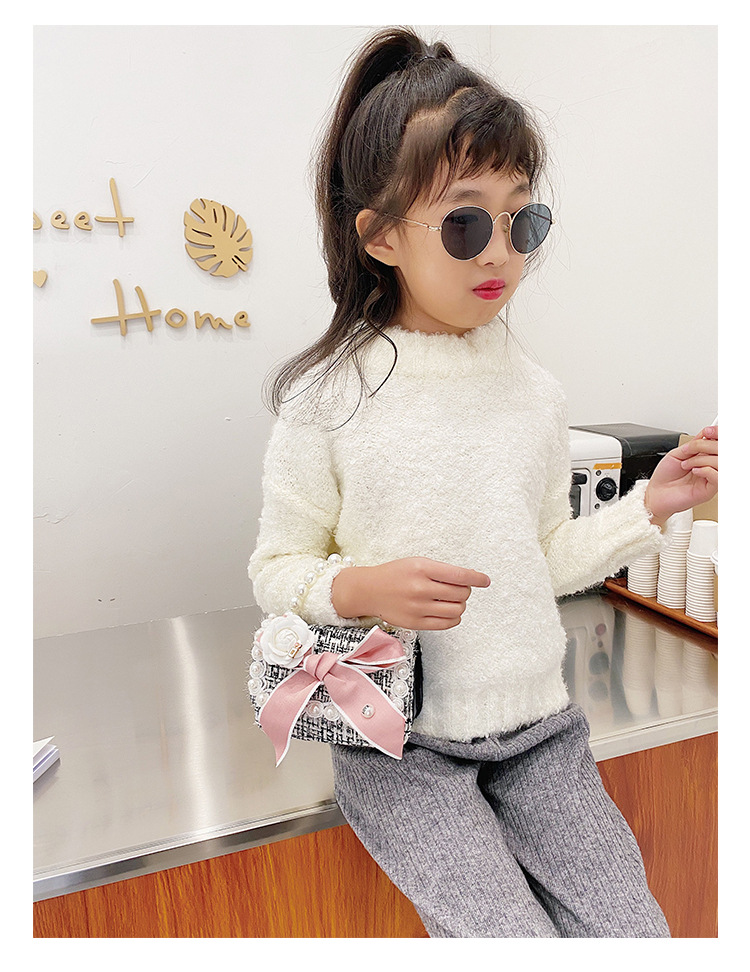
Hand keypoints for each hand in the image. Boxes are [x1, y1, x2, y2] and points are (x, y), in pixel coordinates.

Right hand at [331, 557, 490, 629]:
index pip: (459, 575)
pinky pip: (446, 624)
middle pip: (460, 594)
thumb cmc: (395, 574)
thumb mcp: (417, 563)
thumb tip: (470, 578)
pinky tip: (448, 612)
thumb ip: (442, 571)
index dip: (476, 578)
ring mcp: (418, 608)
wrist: (369, 590)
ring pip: (456, 610)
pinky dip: (454, 618)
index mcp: (422, 568)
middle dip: (465, 591)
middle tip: (459, 588)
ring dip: (460, 605)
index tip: (484, 580)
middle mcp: (420, 588)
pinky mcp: (416, 623)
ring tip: (453, 600)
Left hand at [644, 426, 717, 525]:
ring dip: (701, 460)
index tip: (707, 431)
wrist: (656, 494)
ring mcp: (711, 478)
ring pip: (721, 463)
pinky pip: (718, 477)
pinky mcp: (709, 490)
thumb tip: (705, 434)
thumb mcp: (677, 454)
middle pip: (723, 451)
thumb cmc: (664, 477)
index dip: (717, 435)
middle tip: (690, 451)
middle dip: (706, 446)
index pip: (719, 444)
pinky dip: (706, 470)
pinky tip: (695, 471)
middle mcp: (710, 467)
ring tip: (687, 464)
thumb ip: (693, 444)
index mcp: (705, 457)